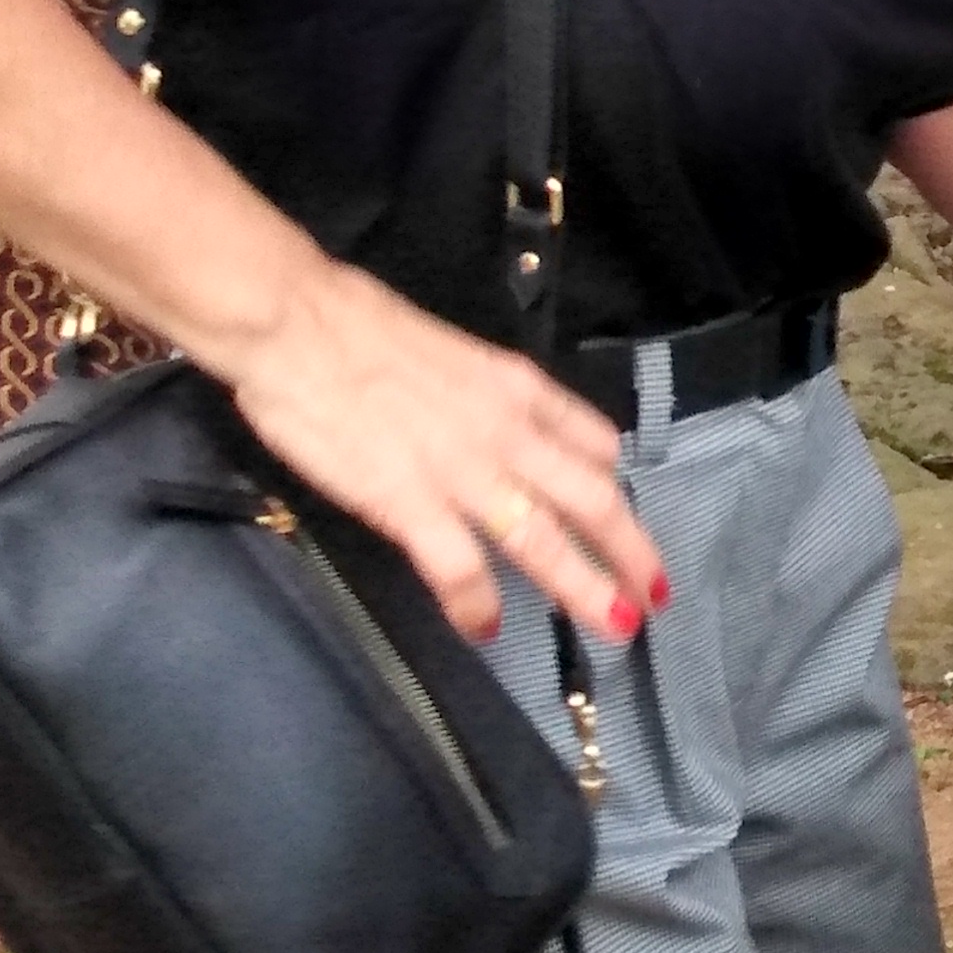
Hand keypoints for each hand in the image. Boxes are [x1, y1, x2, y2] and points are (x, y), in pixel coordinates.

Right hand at [210, 261, 657, 642]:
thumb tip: (495, 427)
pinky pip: (460, 566)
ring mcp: (463, 471)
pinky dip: (477, 604)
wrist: (298, 322)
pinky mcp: (408, 502)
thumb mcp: (456, 352)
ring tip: (614, 626)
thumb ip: (486, 397)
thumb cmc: (358, 326)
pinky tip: (484, 630)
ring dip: (585, 588)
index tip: (621, 516)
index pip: (594, 440)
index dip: (616, 484)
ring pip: (546, 541)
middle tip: (654, 594)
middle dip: (631, 552)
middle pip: (594, 500)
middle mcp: (509, 432)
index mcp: (520, 389)